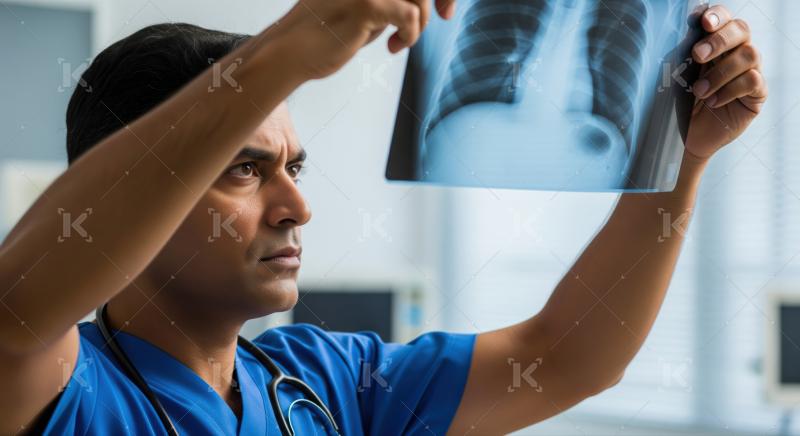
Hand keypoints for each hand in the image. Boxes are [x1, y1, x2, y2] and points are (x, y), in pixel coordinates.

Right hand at [274, 0, 455, 79]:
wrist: (290, 52)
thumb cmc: (323, 33)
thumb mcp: (360, 7)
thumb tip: (420, 2)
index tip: (442, 10)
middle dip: (432, 3)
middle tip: (427, 25)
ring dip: (419, 22)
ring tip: (401, 39)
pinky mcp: (367, 4)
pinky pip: (410, 15)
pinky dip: (411, 35)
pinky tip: (395, 46)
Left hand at [684, 5, 767, 160]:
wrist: (688, 137)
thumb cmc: (682, 103)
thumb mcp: (678, 76)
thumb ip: (684, 52)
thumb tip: (688, 26)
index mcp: (715, 44)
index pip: (724, 18)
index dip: (717, 15)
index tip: (703, 22)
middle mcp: (735, 53)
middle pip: (741, 29)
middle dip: (719, 40)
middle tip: (698, 55)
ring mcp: (749, 71)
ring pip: (749, 54)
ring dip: (720, 72)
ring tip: (700, 91)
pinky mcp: (757, 93)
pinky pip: (753, 80)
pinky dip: (730, 90)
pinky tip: (714, 102)